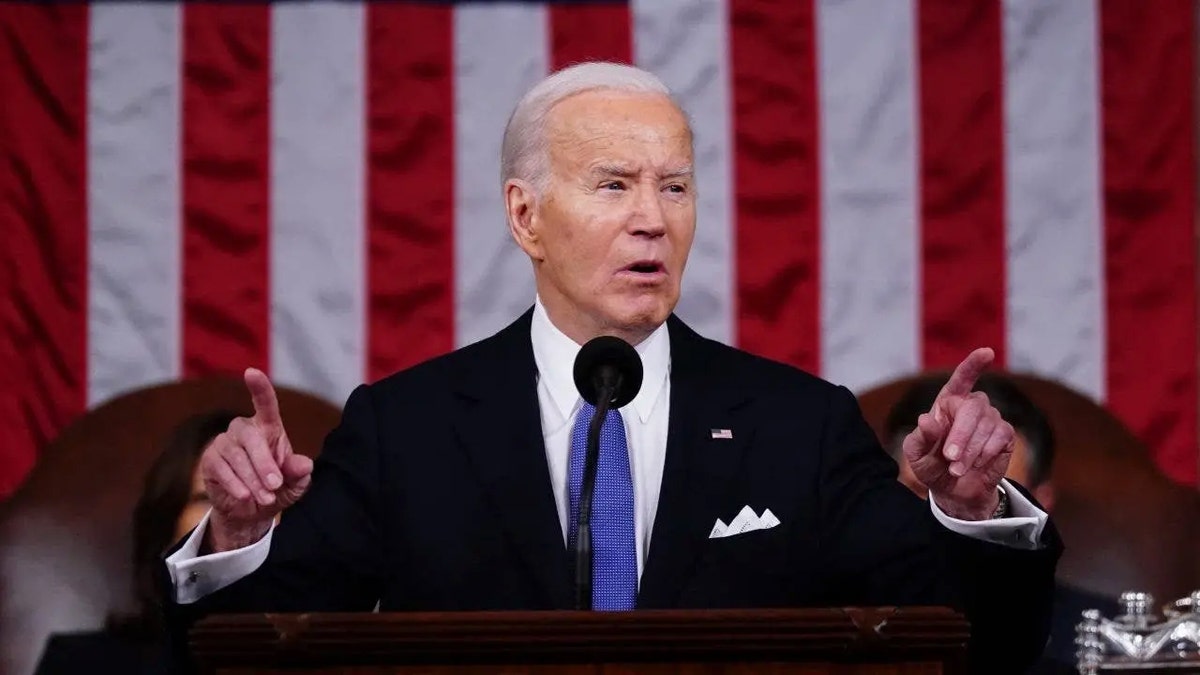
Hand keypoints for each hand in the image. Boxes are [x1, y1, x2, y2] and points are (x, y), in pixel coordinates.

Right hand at [198, 368, 312, 551]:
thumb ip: (299, 473)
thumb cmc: (276, 489)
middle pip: (252, 438)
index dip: (259, 387)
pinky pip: (221, 469)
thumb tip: (305, 464)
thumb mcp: (294, 484)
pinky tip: (245, 496)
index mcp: (268, 427)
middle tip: (275, 486)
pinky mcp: (210, 460)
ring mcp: (224, 443)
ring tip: (265, 498)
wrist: (251, 511)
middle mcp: (243, 429)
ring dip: (253, 480)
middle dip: (265, 464)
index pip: (264, 403)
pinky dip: (236, 484)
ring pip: (237, 457)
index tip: (251, 372)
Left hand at [901, 348, 1013, 519]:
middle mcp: (970, 406)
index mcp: (947, 403)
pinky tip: (977, 464)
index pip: (961, 378)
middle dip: (961, 434)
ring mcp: (990, 419)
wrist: (954, 490)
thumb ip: (920, 438)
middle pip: (972, 407)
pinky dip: (986, 452)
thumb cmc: (932, 466)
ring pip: (987, 424)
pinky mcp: (1004, 435)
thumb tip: (926, 419)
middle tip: (950, 457)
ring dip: (971, 450)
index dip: (973, 365)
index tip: (987, 353)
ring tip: (957, 469)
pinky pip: (1001, 436)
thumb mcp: (917, 455)